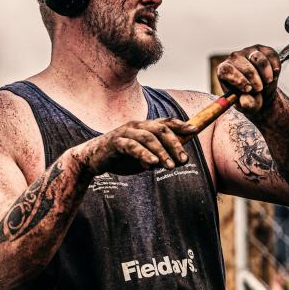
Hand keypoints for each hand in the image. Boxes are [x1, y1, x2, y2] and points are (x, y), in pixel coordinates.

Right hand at [72, 117, 197, 175]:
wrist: (92, 160)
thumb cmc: (120, 157)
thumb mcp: (143, 157)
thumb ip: (159, 156)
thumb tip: (178, 160)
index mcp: (144, 127)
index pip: (166, 122)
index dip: (181, 125)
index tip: (195, 130)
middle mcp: (136, 125)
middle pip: (160, 129)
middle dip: (174, 143)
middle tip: (184, 159)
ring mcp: (125, 132)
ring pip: (148, 137)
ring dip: (161, 152)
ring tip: (170, 166)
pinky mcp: (115, 142)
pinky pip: (132, 146)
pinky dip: (144, 154)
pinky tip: (152, 163)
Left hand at [216, 44, 280, 113]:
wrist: (263, 93)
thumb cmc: (250, 99)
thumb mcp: (248, 106)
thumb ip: (247, 104)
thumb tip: (245, 102)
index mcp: (224, 71)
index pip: (227, 70)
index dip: (238, 79)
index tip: (248, 90)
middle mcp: (234, 58)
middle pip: (244, 65)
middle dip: (254, 79)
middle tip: (260, 90)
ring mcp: (248, 51)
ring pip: (257, 58)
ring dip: (265, 73)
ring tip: (267, 83)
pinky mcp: (262, 49)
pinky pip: (271, 55)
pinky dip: (275, 67)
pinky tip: (273, 76)